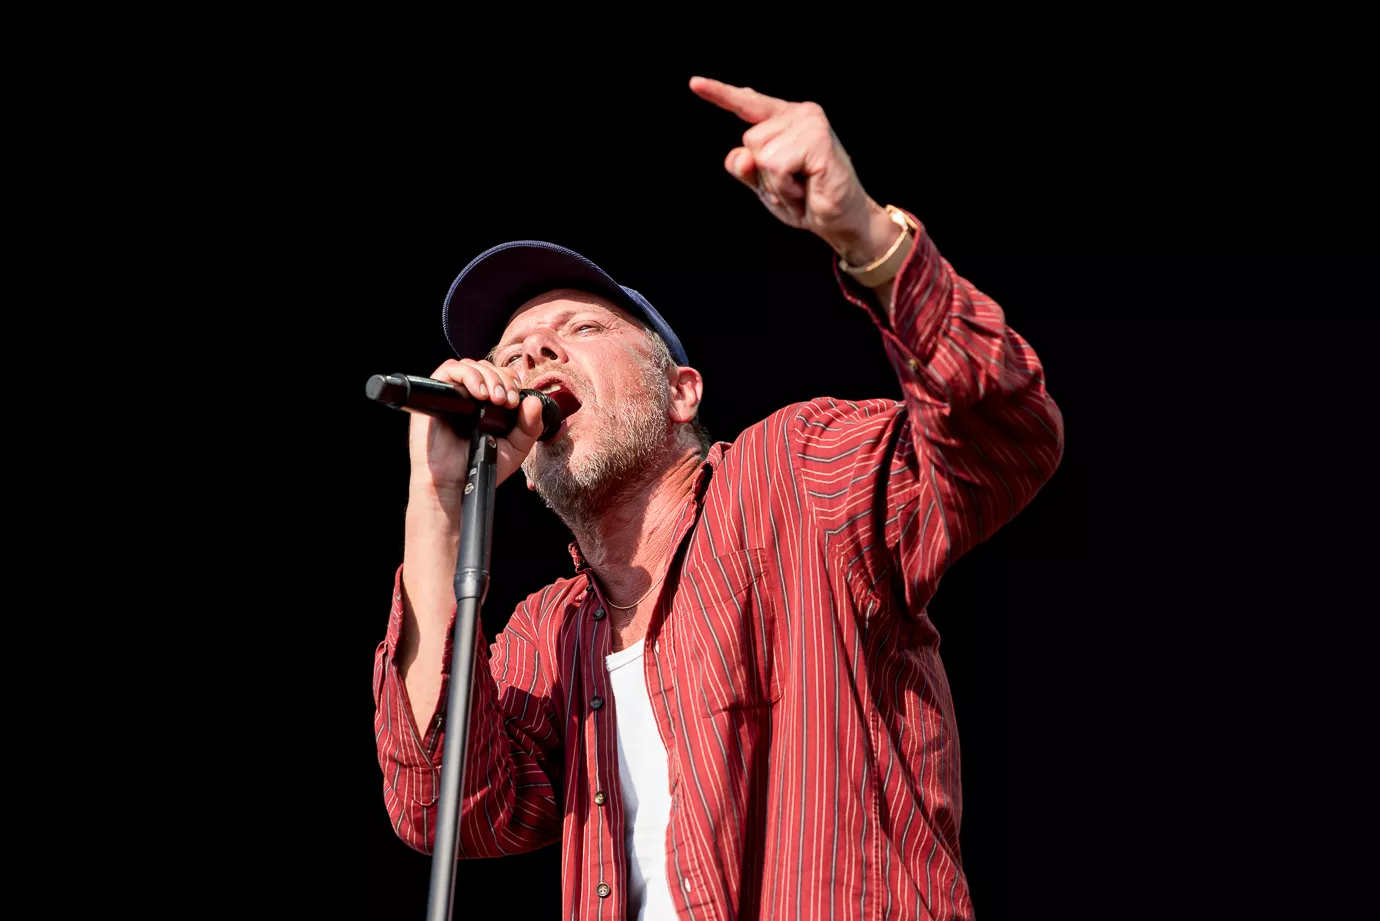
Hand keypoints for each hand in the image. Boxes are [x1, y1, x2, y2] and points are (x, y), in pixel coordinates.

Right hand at [406, 358, 545, 503]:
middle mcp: (469, 396)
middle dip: (502, 379)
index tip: (516, 400)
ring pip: (470, 365)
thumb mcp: (515, 447)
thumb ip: (529, 426)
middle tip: (507, 402)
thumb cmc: (481, 466)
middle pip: (487, 367)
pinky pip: (448, 371)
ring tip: (495, 399)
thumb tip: (534, 401)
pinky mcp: (435, 396)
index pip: (500, 376)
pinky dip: (468, 376)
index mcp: (487, 404)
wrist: (456, 484)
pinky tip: (479, 395)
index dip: (511, 381)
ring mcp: (452, 395)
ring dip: (488, 377)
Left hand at [689, 76, 895, 264]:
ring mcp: (809, 123)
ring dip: (777, 184)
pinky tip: (807, 188)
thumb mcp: (765, 185)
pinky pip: (776, 166)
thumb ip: (746, 168)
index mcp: (786, 119)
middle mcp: (799, 114)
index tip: (694, 83)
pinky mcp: (816, 139)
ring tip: (802, 187)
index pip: (748, 104)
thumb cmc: (807, 200)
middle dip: (765, 175)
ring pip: (761, 155)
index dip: (720, 94)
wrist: (842, 221)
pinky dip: (786, 187)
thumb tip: (739, 155)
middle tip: (795, 185)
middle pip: (749, 141)